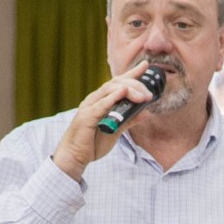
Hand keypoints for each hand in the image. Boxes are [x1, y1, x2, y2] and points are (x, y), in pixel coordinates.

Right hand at [51, 62, 157, 181]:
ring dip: (128, 91)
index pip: (118, 83)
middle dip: (135, 85)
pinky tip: (122, 93)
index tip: (146, 65)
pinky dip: (111, 98)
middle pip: (116, 84)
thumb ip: (129, 120)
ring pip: (109, 90)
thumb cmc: (92, 143)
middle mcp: (95, 100)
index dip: (132, 73)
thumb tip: (145, 113)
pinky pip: (100, 105)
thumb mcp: (116, 130)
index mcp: (101, 101)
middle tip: (149, 94)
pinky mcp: (86, 117)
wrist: (75, 157)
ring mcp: (89, 107)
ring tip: (142, 97)